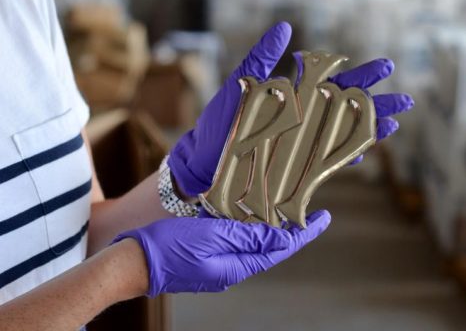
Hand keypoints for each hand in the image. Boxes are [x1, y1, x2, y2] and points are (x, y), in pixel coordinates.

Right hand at [113, 210, 330, 295]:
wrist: (132, 263)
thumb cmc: (169, 248)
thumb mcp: (212, 236)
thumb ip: (246, 236)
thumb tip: (279, 238)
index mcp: (237, 266)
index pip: (280, 248)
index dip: (304, 233)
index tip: (323, 218)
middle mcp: (231, 267)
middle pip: (269, 246)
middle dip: (289, 229)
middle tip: (305, 208)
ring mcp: (218, 263)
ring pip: (251, 242)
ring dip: (267, 226)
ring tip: (281, 207)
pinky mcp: (205, 256)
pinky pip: (233, 240)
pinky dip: (244, 226)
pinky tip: (245, 212)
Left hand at [168, 21, 413, 196]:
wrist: (206, 157)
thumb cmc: (221, 120)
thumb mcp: (241, 82)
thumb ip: (263, 56)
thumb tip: (284, 26)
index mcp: (295, 94)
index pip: (336, 80)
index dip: (362, 74)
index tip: (386, 67)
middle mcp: (305, 117)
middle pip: (350, 108)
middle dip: (379, 103)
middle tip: (407, 100)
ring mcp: (303, 141)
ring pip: (345, 133)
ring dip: (371, 128)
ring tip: (396, 123)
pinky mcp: (297, 163)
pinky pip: (329, 157)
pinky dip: (348, 152)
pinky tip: (367, 147)